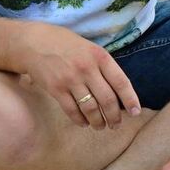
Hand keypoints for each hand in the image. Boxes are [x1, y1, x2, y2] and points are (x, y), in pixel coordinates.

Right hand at [20, 23, 141, 129]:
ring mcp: (71, 79)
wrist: (33, 43)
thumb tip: (119, 91)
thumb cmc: (65, 45)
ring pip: (90, 108)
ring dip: (98, 122)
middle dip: (114, 116)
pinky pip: (72, 110)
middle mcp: (87, 68)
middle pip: (107, 100)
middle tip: (116, 125)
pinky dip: (80, 120)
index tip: (136, 112)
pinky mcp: (56, 89)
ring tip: (100, 126)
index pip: (121, 82)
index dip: (130, 99)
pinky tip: (83, 123)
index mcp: (100, 56)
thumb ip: (103, 66)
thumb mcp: (89, 48)